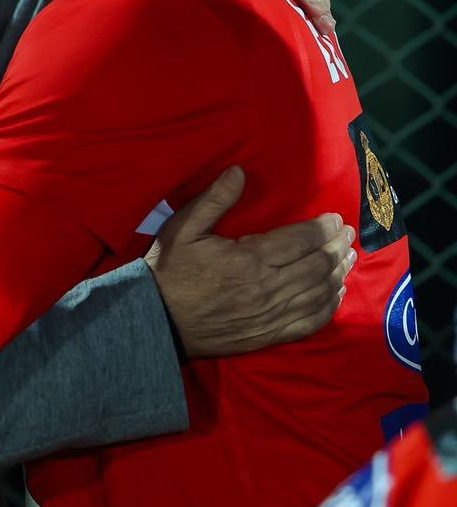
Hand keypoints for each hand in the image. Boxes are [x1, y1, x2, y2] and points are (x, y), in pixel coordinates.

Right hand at [144, 165, 355, 357]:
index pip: (299, 240)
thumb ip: (214, 199)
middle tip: (348, 234)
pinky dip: (328, 307)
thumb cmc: (169, 269)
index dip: (322, 228)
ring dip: (338, 273)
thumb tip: (239, 171)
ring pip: (317, 293)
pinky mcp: (268, 334)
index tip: (335, 218)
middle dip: (336, 247)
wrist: (157, 319)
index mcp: (249, 258)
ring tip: (349, 258)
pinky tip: (336, 295)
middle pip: (316, 266)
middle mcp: (267, 287)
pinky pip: (309, 322)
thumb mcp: (183, 227)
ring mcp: (270, 315)